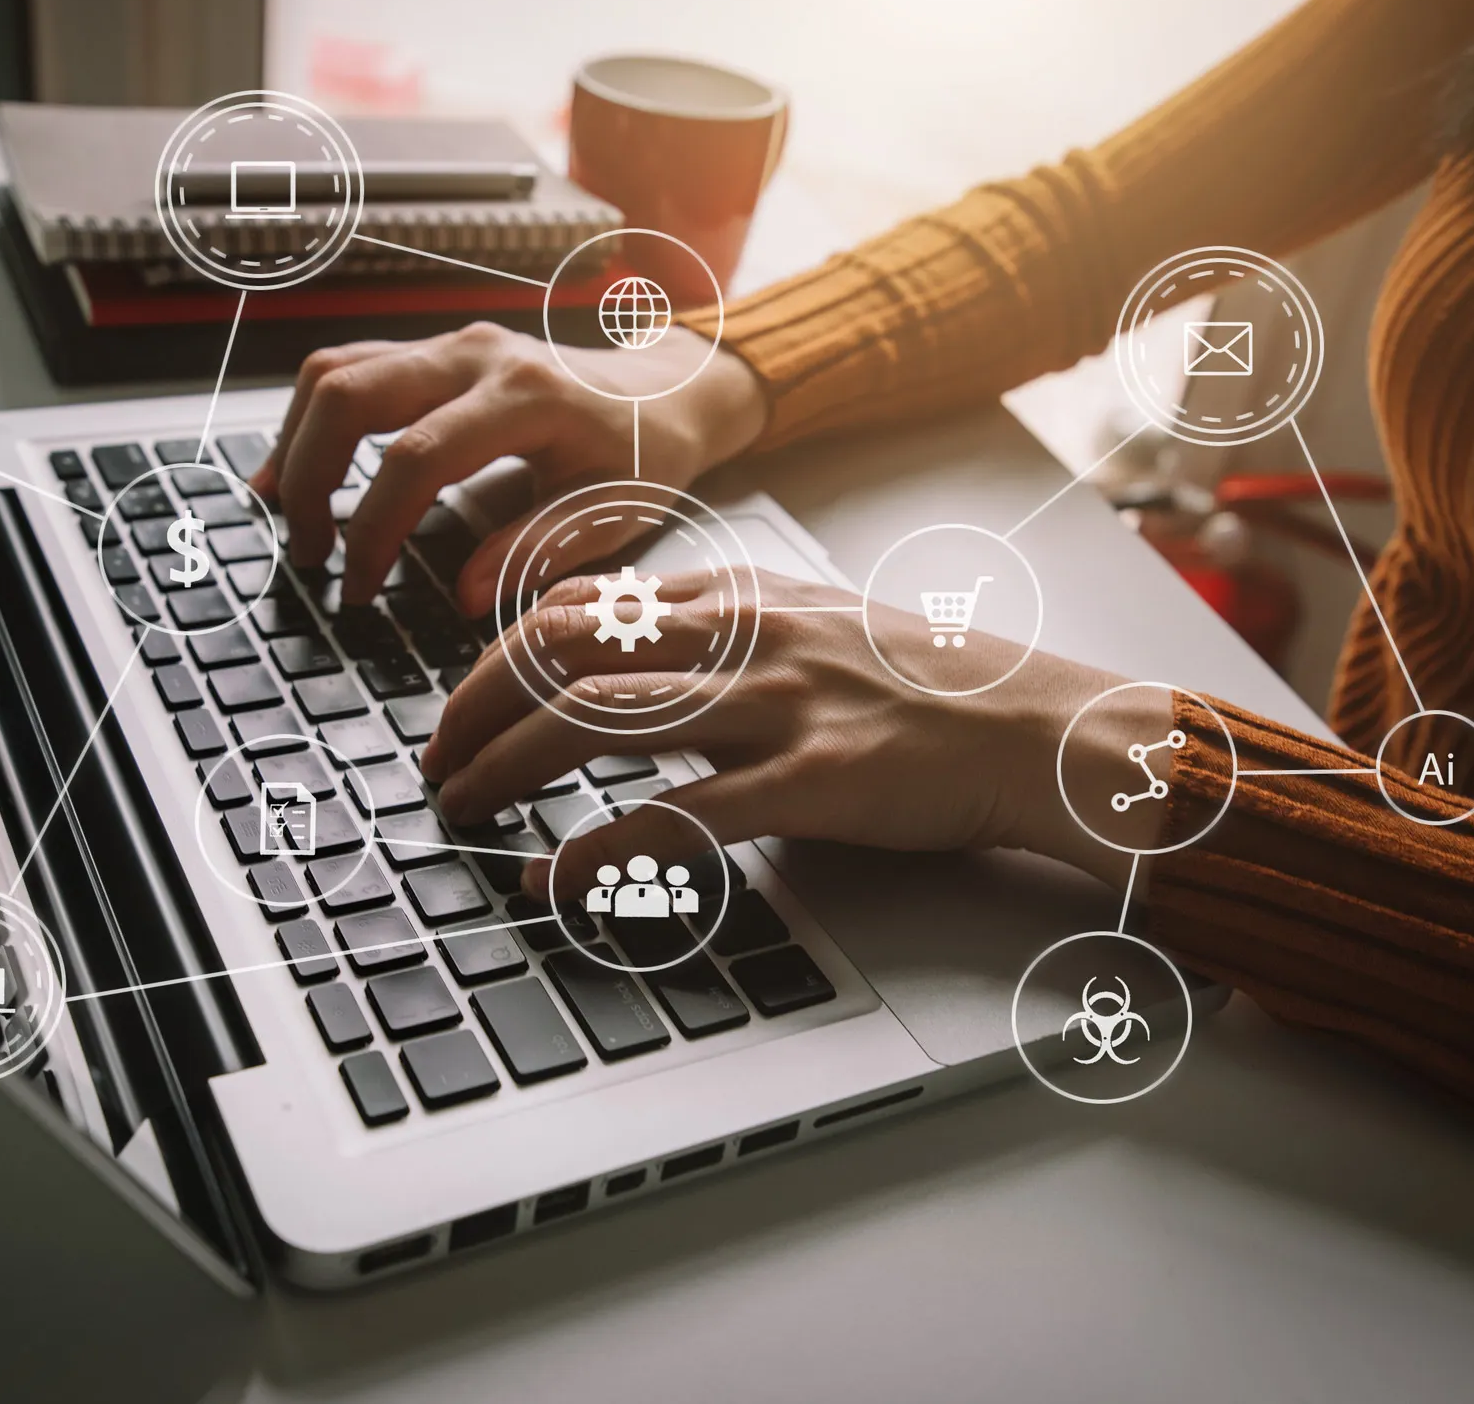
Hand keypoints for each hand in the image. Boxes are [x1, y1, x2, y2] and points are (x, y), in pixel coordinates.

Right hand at [252, 322, 769, 610]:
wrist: (670, 393)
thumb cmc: (646, 455)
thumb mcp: (612, 514)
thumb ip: (536, 550)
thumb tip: (461, 593)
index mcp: (527, 397)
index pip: (416, 457)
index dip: (373, 528)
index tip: (358, 588)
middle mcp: (478, 355)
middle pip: (351, 395)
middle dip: (311, 477)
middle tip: (308, 553)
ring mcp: (451, 344)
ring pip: (336, 370)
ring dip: (298, 441)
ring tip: (286, 513)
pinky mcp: (436, 350)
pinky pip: (350, 368)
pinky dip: (312, 418)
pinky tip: (300, 470)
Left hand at [422, 574, 1167, 897]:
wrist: (1036, 727)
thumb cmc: (922, 684)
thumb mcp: (809, 624)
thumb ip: (717, 631)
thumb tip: (620, 655)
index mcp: (738, 592)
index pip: (579, 601)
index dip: (497, 653)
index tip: (462, 703)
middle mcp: (744, 633)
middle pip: (563, 649)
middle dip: (475, 707)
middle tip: (437, 765)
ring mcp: (776, 703)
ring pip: (598, 720)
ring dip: (506, 767)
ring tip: (463, 810)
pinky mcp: (811, 781)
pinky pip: (675, 817)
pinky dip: (594, 851)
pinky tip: (550, 880)